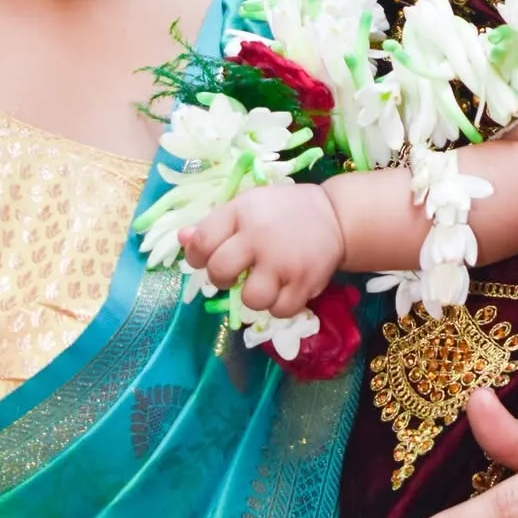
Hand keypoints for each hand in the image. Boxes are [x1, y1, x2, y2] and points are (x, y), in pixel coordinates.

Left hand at [179, 183, 346, 316]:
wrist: (335, 216)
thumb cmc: (282, 212)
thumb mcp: (247, 206)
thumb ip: (213, 225)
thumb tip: (182, 240)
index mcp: (242, 212)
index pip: (202, 241)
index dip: (196, 255)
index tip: (205, 257)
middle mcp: (260, 236)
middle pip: (220, 272)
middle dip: (221, 278)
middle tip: (235, 272)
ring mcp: (284, 262)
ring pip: (251, 299)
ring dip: (254, 295)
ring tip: (264, 282)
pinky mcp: (305, 283)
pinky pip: (280, 311)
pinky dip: (279, 305)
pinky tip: (284, 289)